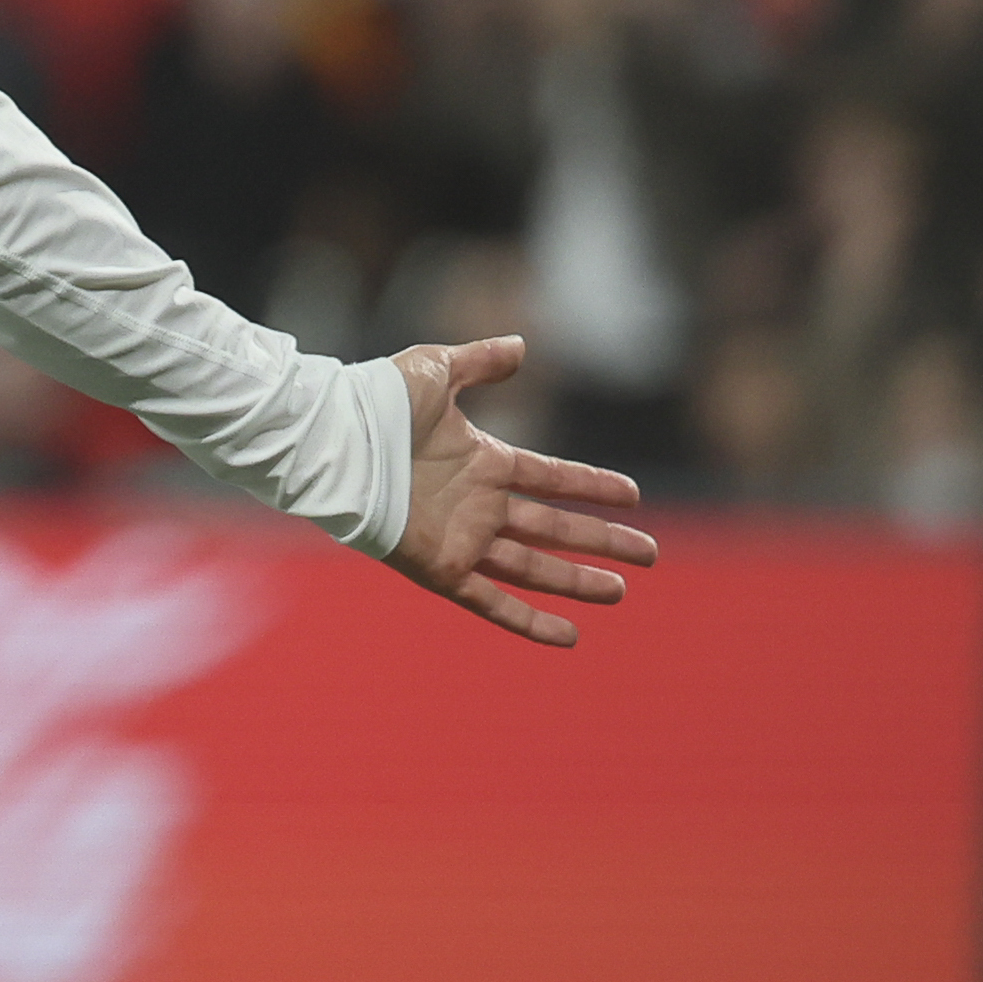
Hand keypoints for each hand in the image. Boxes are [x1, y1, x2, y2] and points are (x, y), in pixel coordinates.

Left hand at [386, 335, 658, 645]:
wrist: (333, 439)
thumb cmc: (376, 401)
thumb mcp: (436, 371)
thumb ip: (480, 362)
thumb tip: (521, 344)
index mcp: (483, 462)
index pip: (553, 478)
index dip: (592, 486)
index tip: (633, 495)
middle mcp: (479, 504)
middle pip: (554, 529)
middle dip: (601, 541)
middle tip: (650, 553)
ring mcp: (462, 538)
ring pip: (534, 567)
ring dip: (577, 580)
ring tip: (620, 591)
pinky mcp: (440, 568)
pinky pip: (492, 601)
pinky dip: (529, 621)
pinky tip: (568, 637)